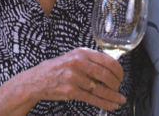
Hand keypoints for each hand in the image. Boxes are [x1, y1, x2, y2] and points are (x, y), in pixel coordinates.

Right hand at [9, 48, 126, 110]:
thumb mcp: (73, 57)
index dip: (118, 70)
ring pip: (101, 89)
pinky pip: (92, 99)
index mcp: (82, 52)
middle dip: (117, 84)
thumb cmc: (57, 68)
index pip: (107, 60)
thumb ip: (90, 60)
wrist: (36, 80)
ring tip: (120, 100)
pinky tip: (112, 105)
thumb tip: (111, 67)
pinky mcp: (71, 91)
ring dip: (113, 96)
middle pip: (106, 74)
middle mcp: (78, 63)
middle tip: (119, 88)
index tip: (121, 76)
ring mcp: (74, 77)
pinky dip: (105, 103)